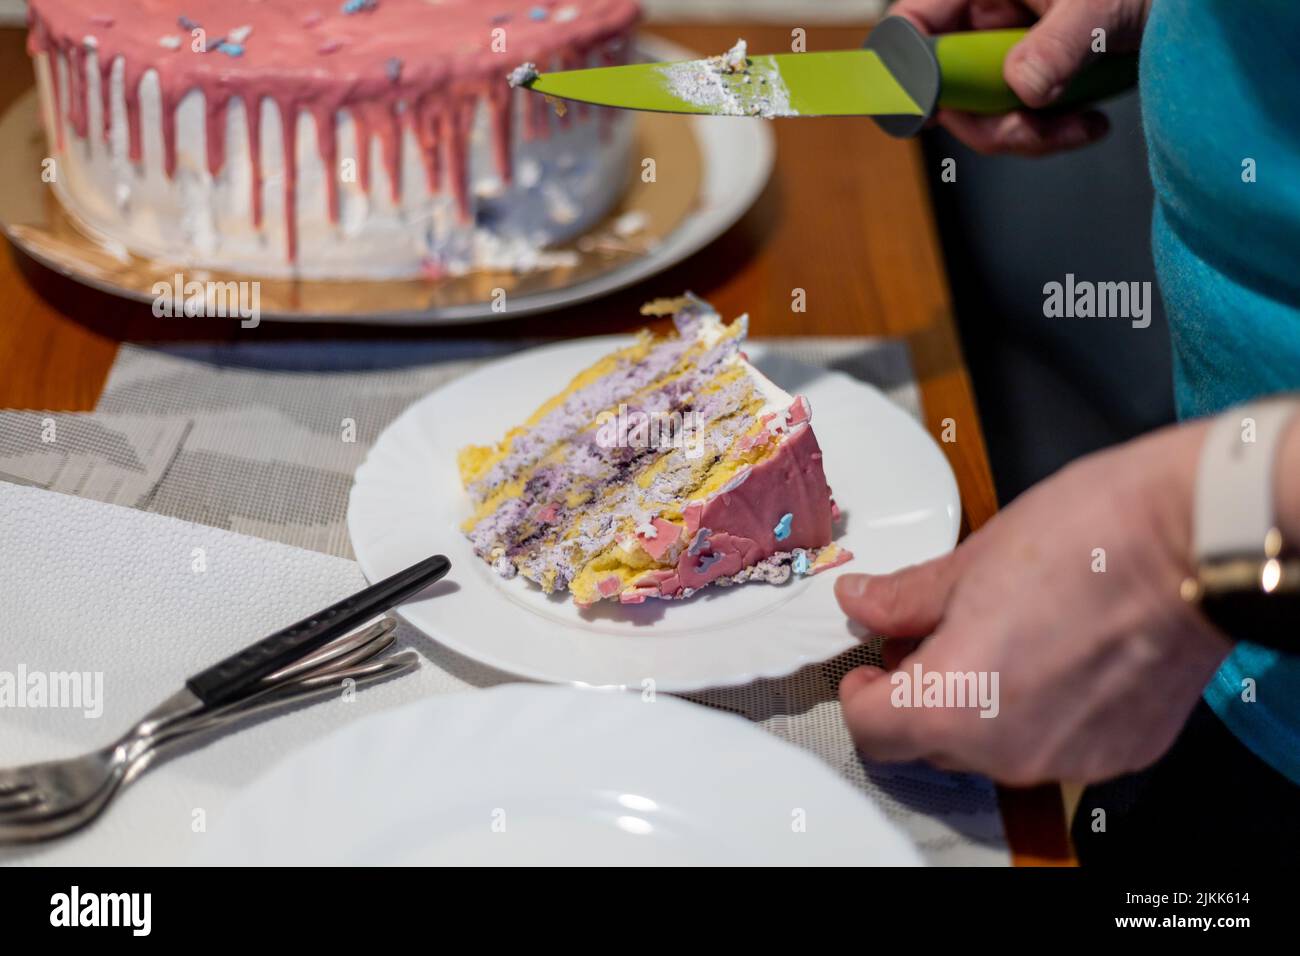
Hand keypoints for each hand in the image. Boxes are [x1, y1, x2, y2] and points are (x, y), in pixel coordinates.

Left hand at [835, 421, 1230, 784]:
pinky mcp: (1117, 755)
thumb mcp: (969, 562)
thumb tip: (862, 603)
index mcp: (952, 704)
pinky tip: (1059, 656)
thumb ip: (904, 599)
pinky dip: (1041, 711)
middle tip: (936, 635)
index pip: (870, 728)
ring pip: (990, 747)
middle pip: (928, 742)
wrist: (1194, 543)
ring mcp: (1066, 761)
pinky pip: (1051, 744)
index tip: (873, 663)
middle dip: (921, 693)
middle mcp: (1005, 752)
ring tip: (1005, 638)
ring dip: (981, 704)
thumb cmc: (1086, 540)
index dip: (862, 690)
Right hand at [888, 0, 1151, 154]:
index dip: (905, 69)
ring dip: (1025, 133)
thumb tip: (1023, 88)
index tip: (924, 110)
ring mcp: (1012, 46)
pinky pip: (1018, 117)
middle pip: (945, 81)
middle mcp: (991, 12)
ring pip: (982, 110)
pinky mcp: (1038, 75)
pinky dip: (1048, 133)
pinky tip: (1087, 122)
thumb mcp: (1103, 6)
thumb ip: (1060, 45)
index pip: (916, 23)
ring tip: (1078, 126)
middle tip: (1027, 126)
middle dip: (985, 119)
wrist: (1200, 9)